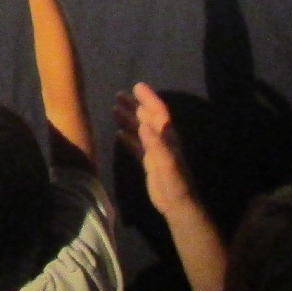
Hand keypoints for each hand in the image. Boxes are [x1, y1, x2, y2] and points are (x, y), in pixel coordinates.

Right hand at [127, 84, 195, 218]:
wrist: (177, 204)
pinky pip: (136, 145)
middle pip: (148, 117)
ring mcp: (155, 151)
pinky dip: (128, 137)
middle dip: (136, 104)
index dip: (149, 98)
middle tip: (120, 93)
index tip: (137, 86)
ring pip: (140, 129)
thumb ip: (156, 144)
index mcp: (167, 137)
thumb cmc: (174, 184)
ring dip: (129, 118)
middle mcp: (162, 140)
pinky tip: (118, 133)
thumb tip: (143, 123)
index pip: (158, 112)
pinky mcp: (149, 162)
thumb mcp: (166, 164)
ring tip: (114, 108)